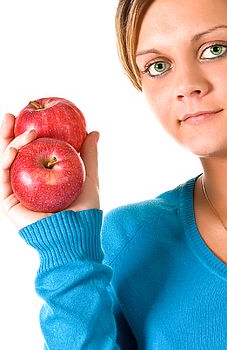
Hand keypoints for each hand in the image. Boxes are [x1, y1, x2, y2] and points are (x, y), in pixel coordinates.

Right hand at [1, 113, 99, 231]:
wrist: (76, 235)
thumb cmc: (84, 210)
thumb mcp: (88, 177)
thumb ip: (89, 155)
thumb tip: (94, 131)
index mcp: (40, 176)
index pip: (29, 150)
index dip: (24, 132)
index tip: (28, 114)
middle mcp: (24, 183)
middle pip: (11, 153)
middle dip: (7, 133)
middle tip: (11, 114)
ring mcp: (14, 193)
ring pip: (4, 163)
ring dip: (9, 143)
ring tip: (22, 131)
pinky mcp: (7, 204)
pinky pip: (2, 179)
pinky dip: (6, 162)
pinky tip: (13, 150)